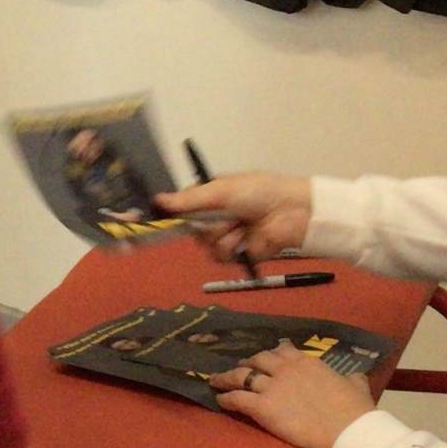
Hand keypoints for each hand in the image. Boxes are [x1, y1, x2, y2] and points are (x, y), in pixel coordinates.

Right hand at [154, 173, 312, 264]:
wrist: (289, 212)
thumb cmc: (257, 192)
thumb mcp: (220, 191)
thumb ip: (189, 200)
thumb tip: (156, 200)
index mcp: (209, 198)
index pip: (181, 209)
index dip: (173, 214)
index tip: (161, 217)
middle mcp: (214, 218)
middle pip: (191, 230)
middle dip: (206, 224)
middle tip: (224, 215)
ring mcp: (225, 236)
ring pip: (205, 245)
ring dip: (222, 235)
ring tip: (240, 225)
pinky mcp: (237, 254)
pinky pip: (221, 256)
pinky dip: (233, 247)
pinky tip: (245, 238)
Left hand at [208, 343, 375, 447]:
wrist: (347, 430)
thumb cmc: (354, 410)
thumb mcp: (357, 385)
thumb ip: (352, 378)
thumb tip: (355, 377)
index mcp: (308, 362)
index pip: (283, 351)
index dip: (272, 354)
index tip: (266, 356)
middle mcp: (286, 369)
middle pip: (258, 359)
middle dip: (247, 362)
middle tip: (240, 367)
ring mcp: (272, 387)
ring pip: (242, 376)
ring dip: (227, 377)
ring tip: (216, 380)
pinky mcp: (262, 407)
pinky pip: (237, 398)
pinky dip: (226, 398)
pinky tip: (219, 400)